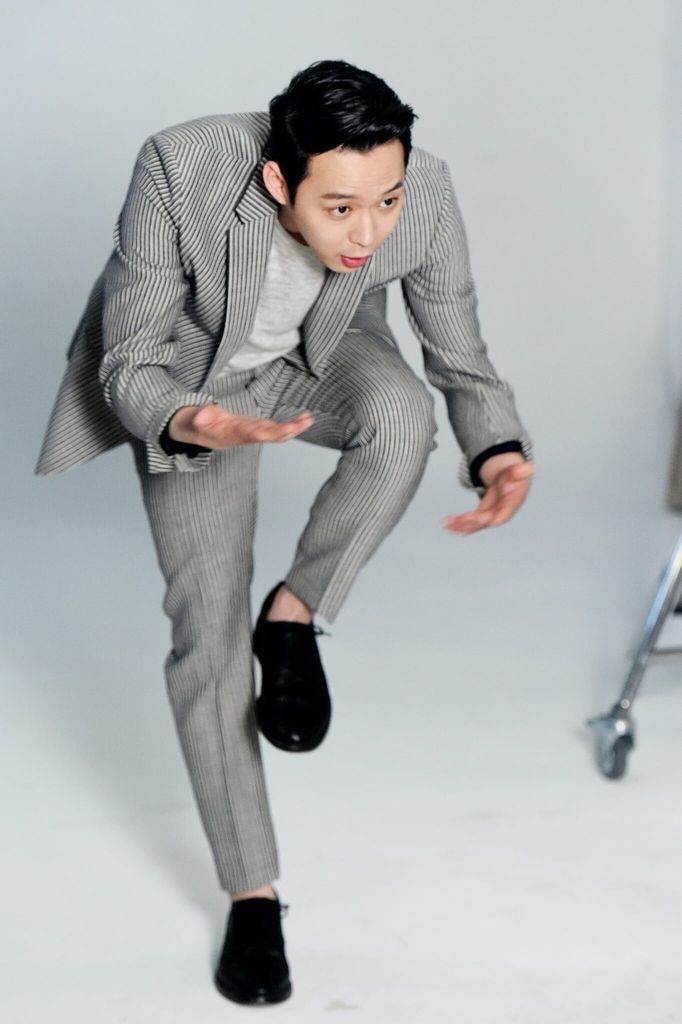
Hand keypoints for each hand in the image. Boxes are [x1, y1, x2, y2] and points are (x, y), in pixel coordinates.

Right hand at [168, 404, 314, 447]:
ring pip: (275, 434)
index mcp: (231, 434)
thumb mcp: (192, 420)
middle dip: (285, 431)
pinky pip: (276, 429)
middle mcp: (244, 436)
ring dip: (292, 429)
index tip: (278, 429)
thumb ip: (199, 417)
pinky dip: (291, 425)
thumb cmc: (194, 424)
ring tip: (308, 419)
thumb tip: (202, 416)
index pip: (249, 434)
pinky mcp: (256, 428)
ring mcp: (252, 433)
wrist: (195, 431)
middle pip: (268, 436)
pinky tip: (305, 418)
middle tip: (302, 423)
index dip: (264, 433)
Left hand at [442, 456, 534, 534]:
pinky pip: (470, 522)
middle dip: (471, 522)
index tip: (475, 516)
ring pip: (475, 524)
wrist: (511, 478)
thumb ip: (520, 471)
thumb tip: (528, 468)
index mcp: (511, 506)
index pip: (500, 516)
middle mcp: (500, 513)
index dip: (489, 518)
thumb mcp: (517, 470)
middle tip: (459, 519)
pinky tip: (448, 526)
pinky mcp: (482, 515)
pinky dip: (459, 524)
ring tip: (447, 525)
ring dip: (461, 525)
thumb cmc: (514, 476)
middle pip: (485, 522)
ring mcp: (490, 515)